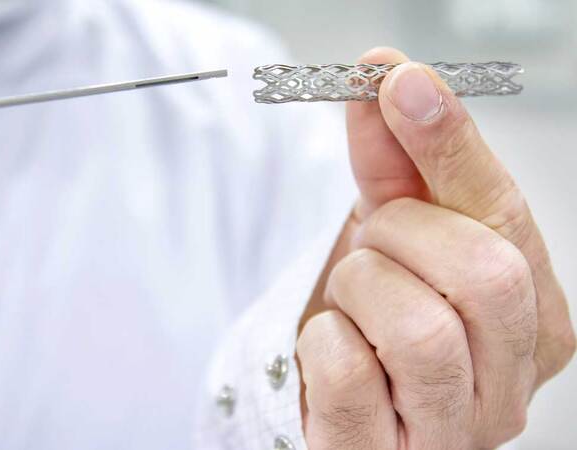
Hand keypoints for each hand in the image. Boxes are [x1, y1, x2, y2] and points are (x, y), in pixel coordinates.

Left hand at [297, 48, 575, 448]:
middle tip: (375, 241)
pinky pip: (348, 373)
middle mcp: (509, 388)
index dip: (449, 144)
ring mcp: (450, 434)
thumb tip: (389, 78)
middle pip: (483, 274)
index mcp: (533, 323)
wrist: (342, 391)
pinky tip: (335, 341)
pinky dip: (324, 338)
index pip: (506, 221)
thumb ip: (399, 161)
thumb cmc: (383, 311)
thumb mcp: (398, 233)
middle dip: (400, 233)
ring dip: (361, 288)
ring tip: (355, 298)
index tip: (398, 81)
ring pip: (418, 329)